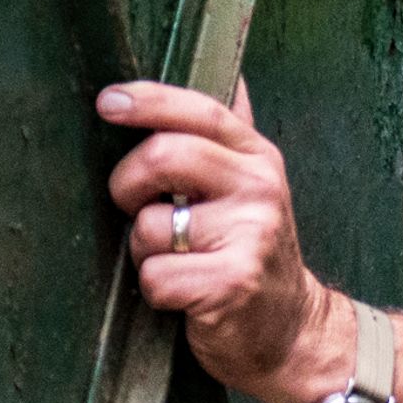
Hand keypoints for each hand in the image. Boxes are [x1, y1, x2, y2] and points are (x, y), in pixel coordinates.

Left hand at [99, 80, 343, 402]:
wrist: (294, 330)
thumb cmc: (252, 253)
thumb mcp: (252, 185)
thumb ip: (229, 135)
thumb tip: (230, 72)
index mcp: (258, 157)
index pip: (201, 111)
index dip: (148, 101)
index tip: (107, 102)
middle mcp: (260, 189)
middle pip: (162, 156)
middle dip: (127, 184)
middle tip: (132, 205)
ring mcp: (249, 235)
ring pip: (149, 226)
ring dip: (145, 252)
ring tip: (177, 261)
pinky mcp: (232, 283)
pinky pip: (157, 277)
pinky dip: (157, 293)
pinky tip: (186, 295)